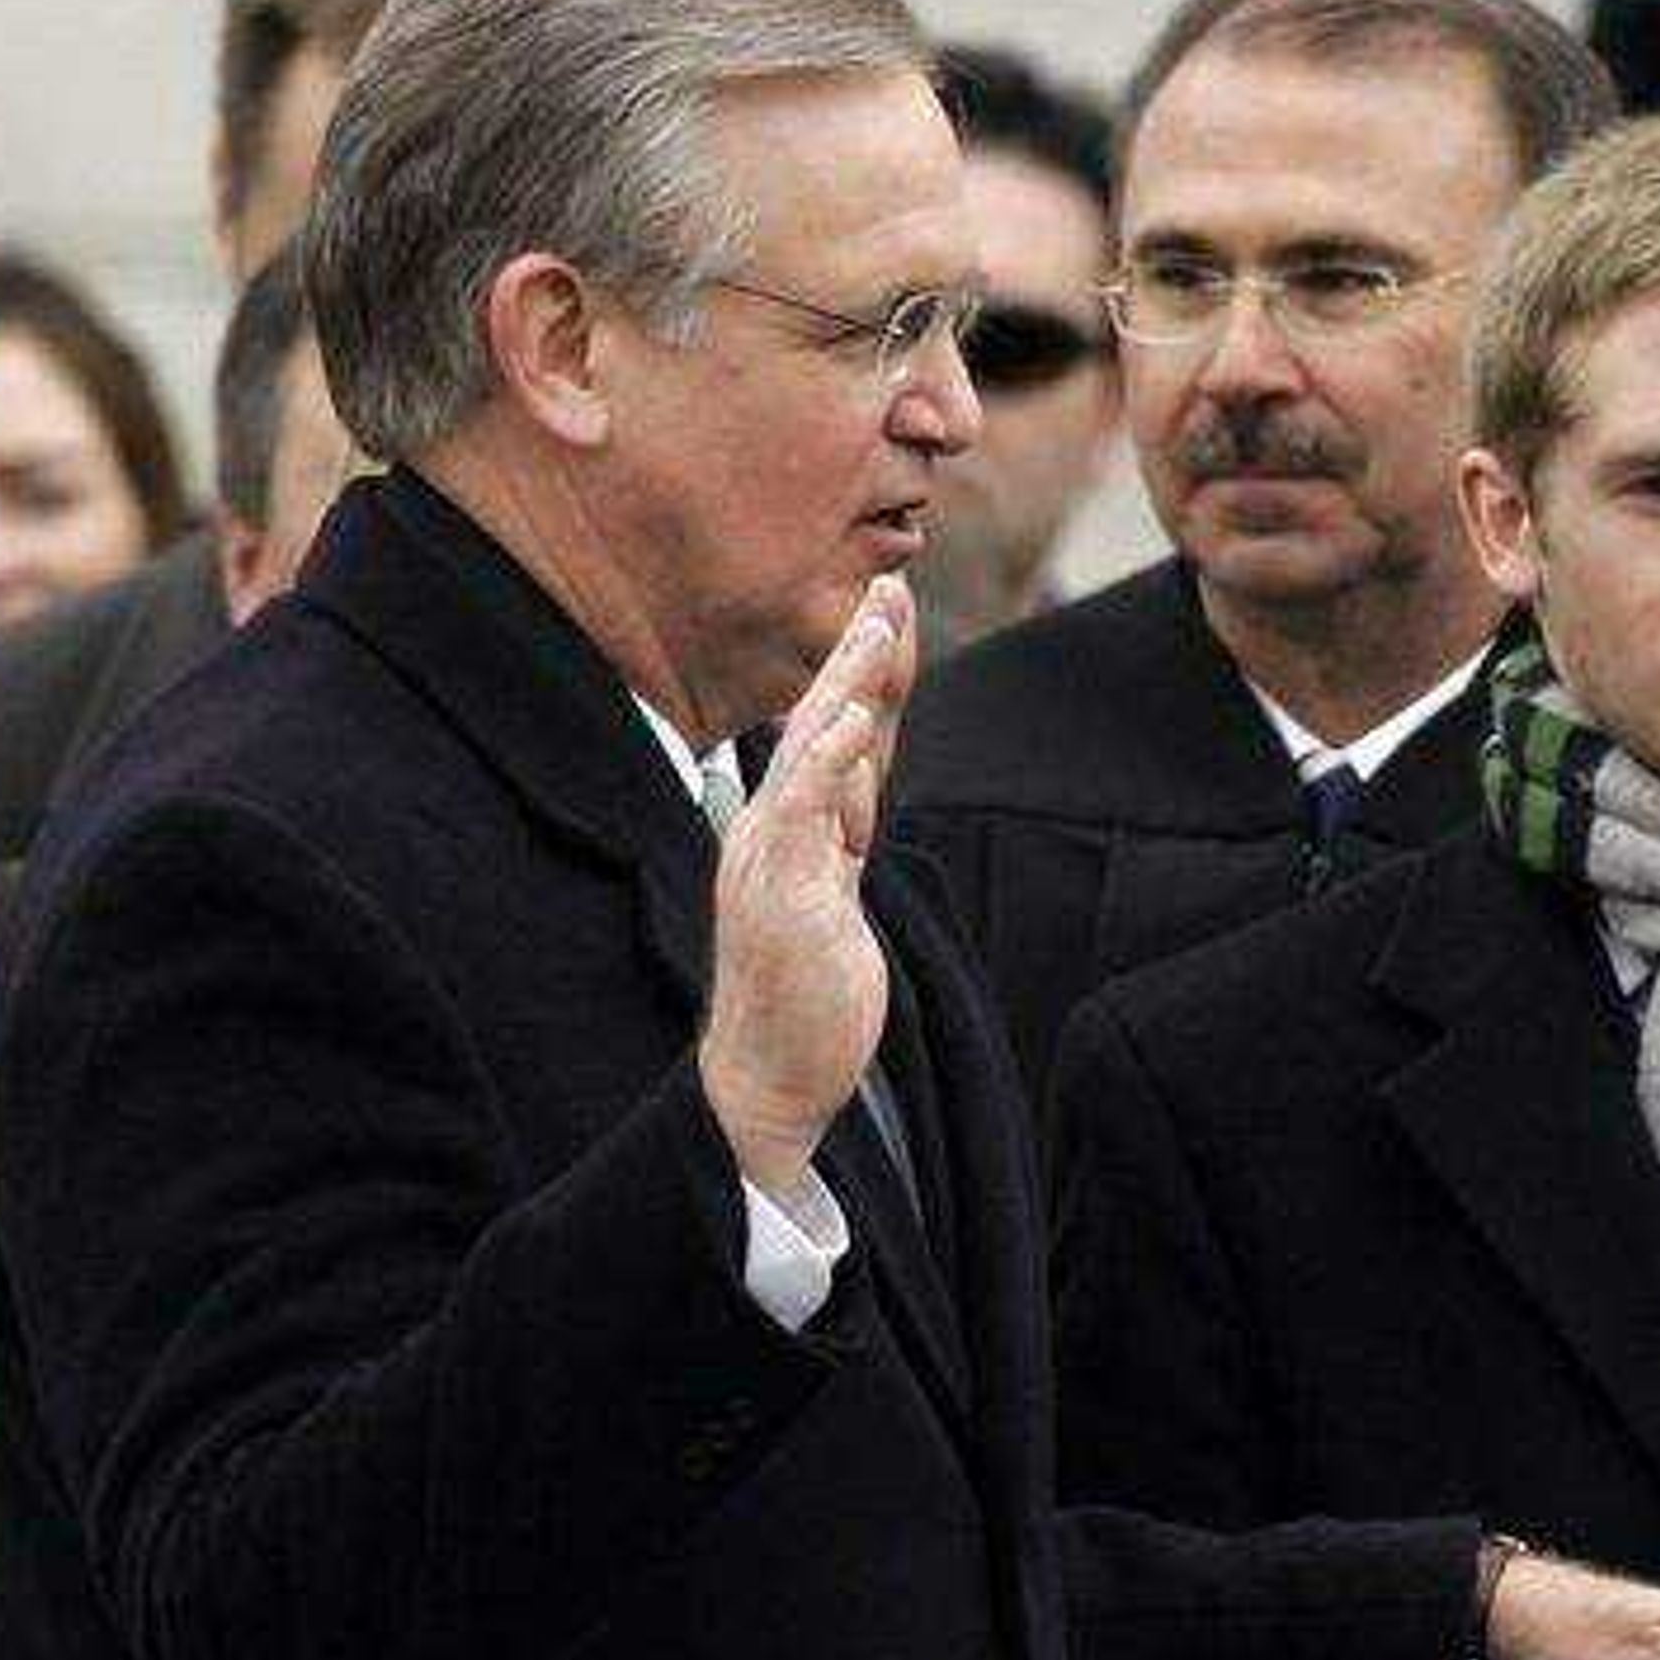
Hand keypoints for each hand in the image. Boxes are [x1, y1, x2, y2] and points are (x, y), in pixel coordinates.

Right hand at [698, 579, 917, 1199]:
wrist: (768, 1075)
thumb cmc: (803, 989)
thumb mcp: (836, 893)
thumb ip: (844, 834)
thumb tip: (858, 783)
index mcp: (786, 829)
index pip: (832, 735)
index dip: (864, 672)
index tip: (892, 607)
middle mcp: (769, 830)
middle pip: (816, 723)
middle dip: (854, 653)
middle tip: (888, 584)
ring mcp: (768, 859)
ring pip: (808, 753)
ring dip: (844, 685)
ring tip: (876, 625)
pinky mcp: (779, 895)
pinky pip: (799, 814)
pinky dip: (826, 761)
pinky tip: (849, 717)